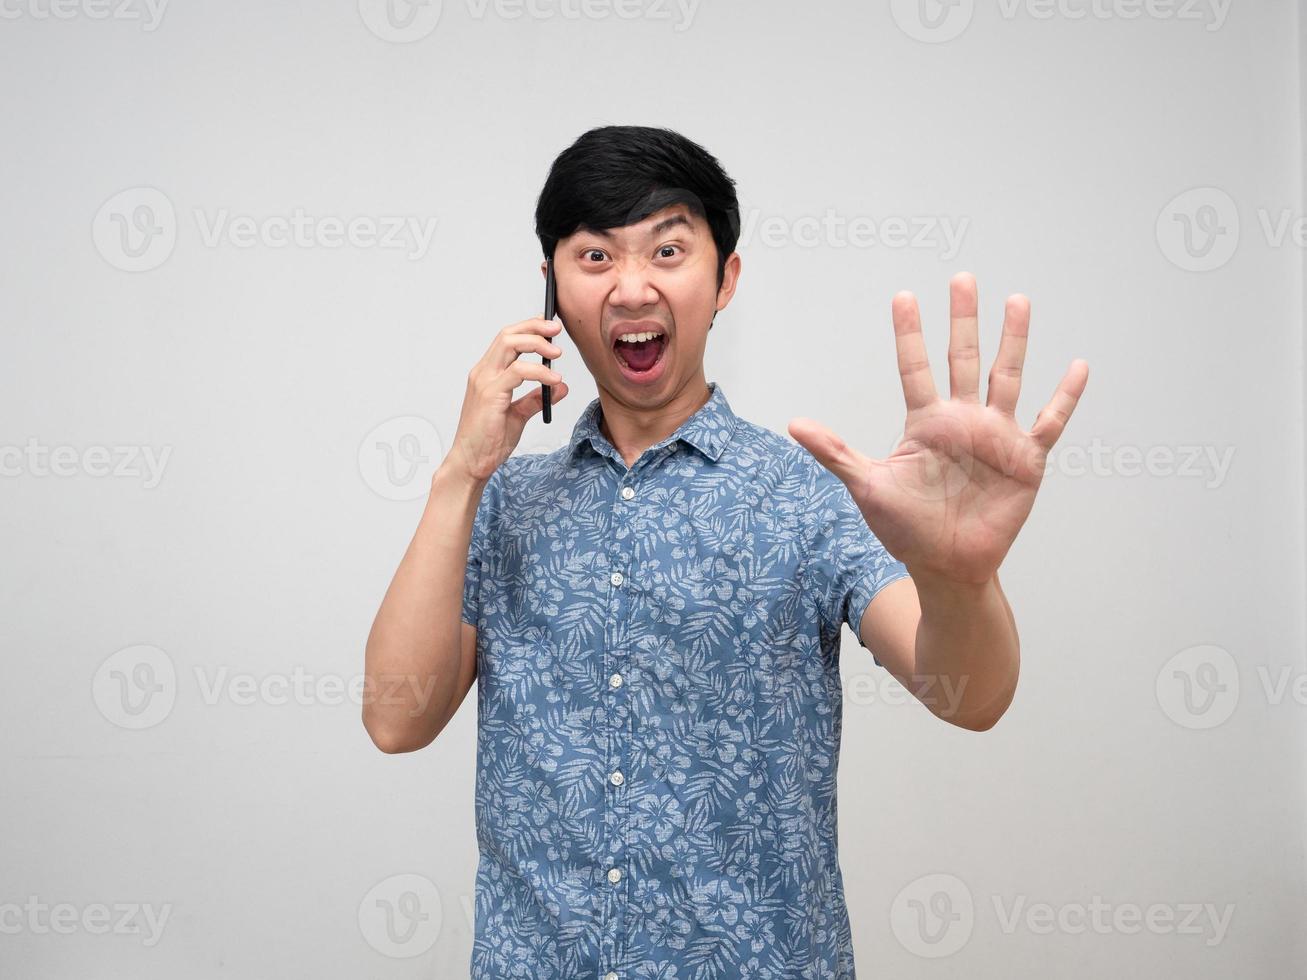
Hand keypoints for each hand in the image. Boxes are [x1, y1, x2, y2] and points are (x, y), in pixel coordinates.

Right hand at [444, 315, 568, 484]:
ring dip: (537, 343)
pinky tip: (553, 379)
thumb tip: (559, 387)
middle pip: (508, 335)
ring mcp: (484, 382)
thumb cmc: (488, 440)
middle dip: (534, 327)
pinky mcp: (490, 394)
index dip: (528, 328)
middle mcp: (483, 373)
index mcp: (487, 374)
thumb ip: (536, 399)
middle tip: (556, 329)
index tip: (549, 327)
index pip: (506, 340)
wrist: (472, 462)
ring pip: (510, 345)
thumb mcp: (518, 415)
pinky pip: (518, 372)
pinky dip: (539, 371)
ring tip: (557, 352)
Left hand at [788, 273, 1087, 584]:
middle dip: (963, 319)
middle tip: (962, 278)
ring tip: (1017, 301)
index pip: (915, 368)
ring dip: (1013, 340)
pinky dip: (1064, 397)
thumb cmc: (906, 528)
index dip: (910, 334)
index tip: (903, 296)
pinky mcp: (1024, 460)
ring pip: (1007, 377)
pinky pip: (1048, 422)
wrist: (946, 566)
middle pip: (963, 359)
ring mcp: (996, 436)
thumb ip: (835, 451)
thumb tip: (793, 423)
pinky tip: (1078, 367)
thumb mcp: (866, 486)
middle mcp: (962, 421)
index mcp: (926, 423)